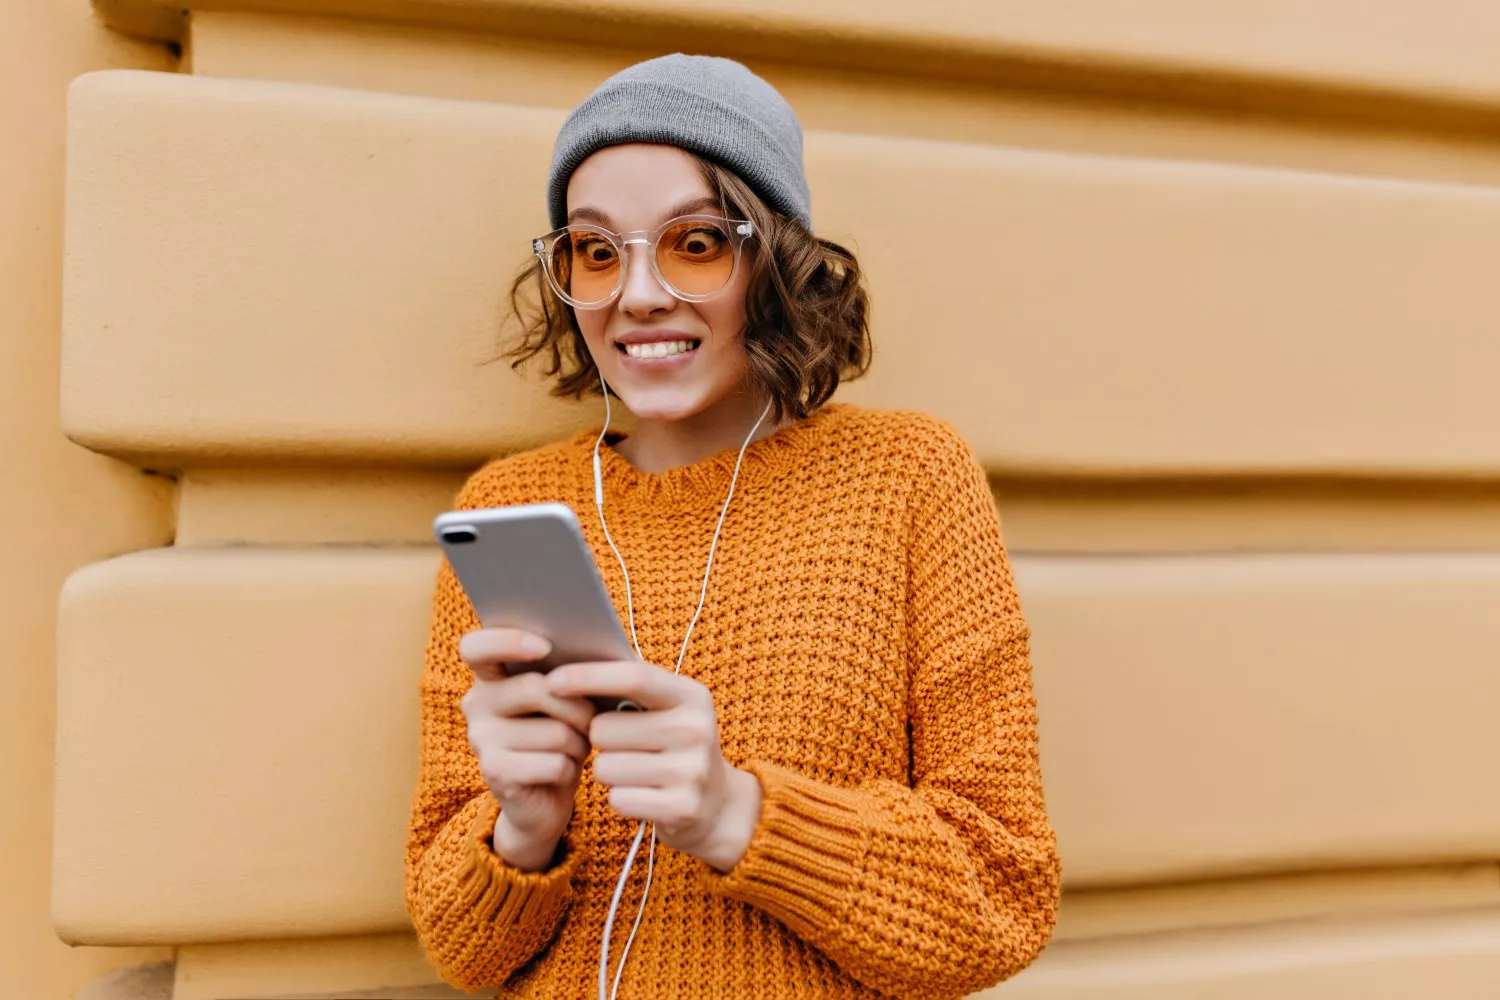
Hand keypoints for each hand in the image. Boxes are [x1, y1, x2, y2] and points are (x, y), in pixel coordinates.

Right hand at [459, 628, 594, 871]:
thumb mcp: (564, 700)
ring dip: (579, 743)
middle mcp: (476, 703)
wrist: (544, 798)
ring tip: (573, 749)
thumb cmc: (561, 735)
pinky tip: (562, 772)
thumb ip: (568, 674)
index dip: (507, 640)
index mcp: (490, 675)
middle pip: (535, 688)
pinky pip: (553, 763)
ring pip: (554, 731)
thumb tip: (598, 660)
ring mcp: (480, 738)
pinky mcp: (494, 771)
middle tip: (589, 721)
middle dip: (579, 707)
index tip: (545, 646)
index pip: (477, 646)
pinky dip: (570, 769)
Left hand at [545, 661, 762, 872]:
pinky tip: (644, 796)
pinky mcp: (682, 807)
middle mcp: (696, 729)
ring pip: (605, 767)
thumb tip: (574, 662)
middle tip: (626, 747)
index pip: (633, 677)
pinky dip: (621, 799)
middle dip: (599, 740)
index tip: (552, 681)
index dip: (588, 677)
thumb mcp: (668, 710)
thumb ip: (630, 685)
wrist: (717, 806)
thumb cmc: (675, 747)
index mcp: (691, 696)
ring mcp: (693, 770)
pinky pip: (618, 799)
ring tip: (637, 772)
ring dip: (608, 772)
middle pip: (604, 729)